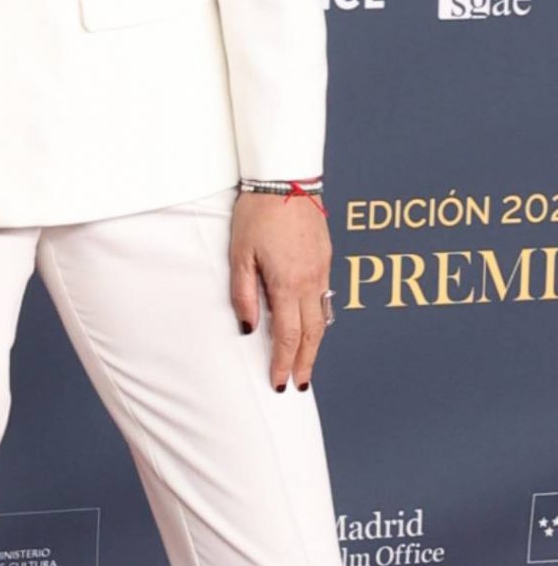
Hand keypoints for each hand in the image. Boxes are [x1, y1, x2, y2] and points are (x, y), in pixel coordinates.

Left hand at [229, 192, 330, 392]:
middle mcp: (311, 281)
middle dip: (305, 362)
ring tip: (306, 363)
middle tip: (300, 384)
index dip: (284, 362)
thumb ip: (243, 293)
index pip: (289, 335)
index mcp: (288, 283)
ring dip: (315, 343)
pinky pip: (325, 297)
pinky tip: (312, 326)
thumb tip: (248, 327)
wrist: (285, 180)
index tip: (280, 383)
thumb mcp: (239, 255)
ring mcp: (322, 270)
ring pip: (322, 316)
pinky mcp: (326, 258)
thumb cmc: (257, 215)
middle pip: (312, 333)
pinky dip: (319, 318)